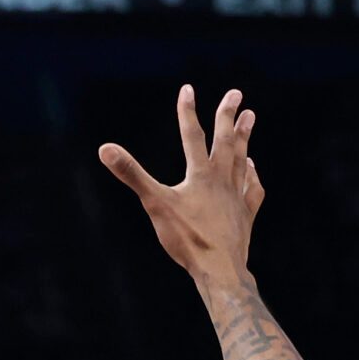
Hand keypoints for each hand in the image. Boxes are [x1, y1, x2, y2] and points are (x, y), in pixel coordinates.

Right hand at [99, 85, 262, 283]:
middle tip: (236, 94)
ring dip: (244, 139)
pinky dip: (253, 177)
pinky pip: (252, 190)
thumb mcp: (155, 204)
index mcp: (200, 175)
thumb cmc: (187, 238)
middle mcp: (222, 181)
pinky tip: (253, 170)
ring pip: (242, 161)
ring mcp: (236, 198)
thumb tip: (105, 148)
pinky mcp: (245, 216)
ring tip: (249, 121)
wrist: (219, 270)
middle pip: (226, 142)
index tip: (188, 89)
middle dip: (228, 116)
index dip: (187, 111)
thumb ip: (131, 174)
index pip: (192, 136)